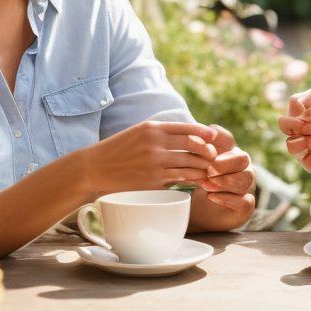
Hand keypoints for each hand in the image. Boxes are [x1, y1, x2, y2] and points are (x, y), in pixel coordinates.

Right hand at [78, 120, 218, 195]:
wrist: (96, 167)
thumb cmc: (119, 148)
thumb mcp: (139, 131)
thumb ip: (161, 132)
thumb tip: (188, 134)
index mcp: (153, 128)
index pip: (187, 128)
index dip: (204, 133)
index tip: (214, 137)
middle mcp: (155, 144)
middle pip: (193, 146)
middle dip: (207, 152)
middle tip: (214, 157)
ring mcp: (155, 164)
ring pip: (189, 164)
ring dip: (202, 168)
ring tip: (208, 170)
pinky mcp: (152, 182)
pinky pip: (178, 179)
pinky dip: (190, 179)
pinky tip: (195, 181)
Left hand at [196, 125, 255, 211]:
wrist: (206, 204)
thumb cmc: (201, 176)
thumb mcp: (195, 161)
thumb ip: (195, 149)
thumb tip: (193, 138)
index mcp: (229, 149)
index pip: (227, 138)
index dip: (218, 136)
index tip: (206, 142)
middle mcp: (242, 165)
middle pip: (242, 159)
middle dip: (224, 165)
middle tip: (208, 170)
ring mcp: (245, 184)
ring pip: (245, 180)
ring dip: (224, 182)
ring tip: (205, 185)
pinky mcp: (245, 204)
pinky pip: (245, 201)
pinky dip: (227, 199)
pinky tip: (210, 196)